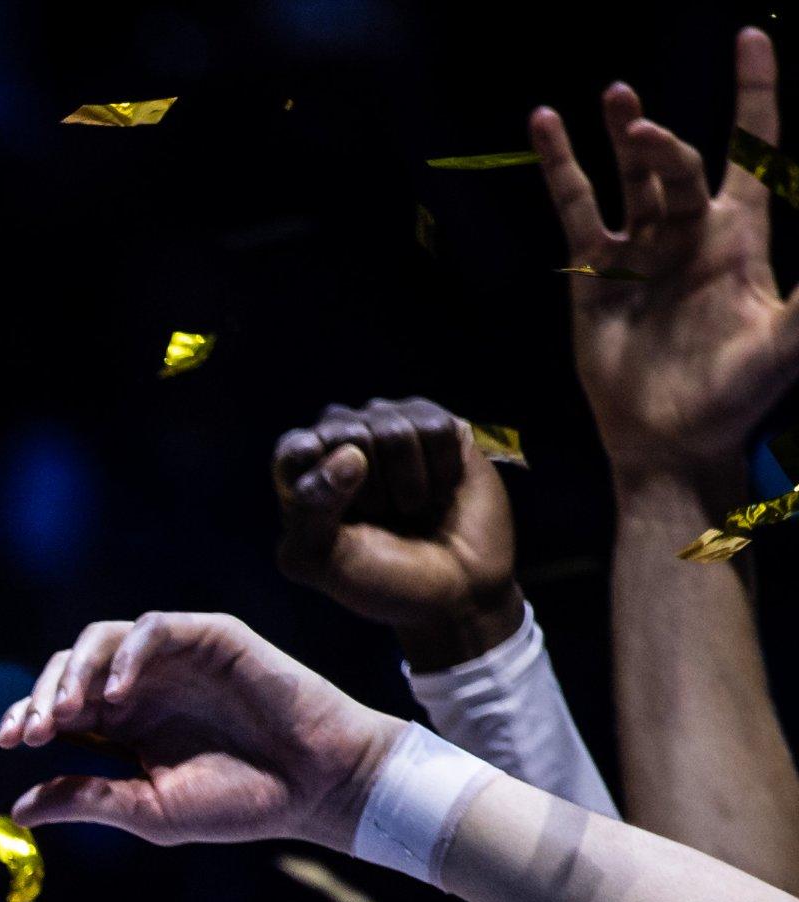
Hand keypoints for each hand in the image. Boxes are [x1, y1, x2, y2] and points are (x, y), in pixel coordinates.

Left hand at [0, 612, 404, 852]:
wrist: (316, 787)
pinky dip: (127, 655)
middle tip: (32, 731)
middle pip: (68, 669)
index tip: (7, 742)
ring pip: (101, 640)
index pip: (57, 708)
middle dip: (41, 695)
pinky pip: (155, 630)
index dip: (25, 716)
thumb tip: (17, 810)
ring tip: (65, 713)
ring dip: (74, 672)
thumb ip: (87, 800)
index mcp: (123, 725)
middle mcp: (143, 686)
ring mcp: (175, 660)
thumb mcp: (148, 810)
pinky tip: (114, 697)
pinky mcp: (211, 638)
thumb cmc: (240, 802)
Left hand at [270, 399, 523, 669]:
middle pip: (347, 432)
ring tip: (412, 507)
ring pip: (395, 428)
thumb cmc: (380, 579)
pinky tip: (440, 490)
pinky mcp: (438, 427)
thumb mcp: (325, 561)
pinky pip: (437, 427)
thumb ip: (311, 509)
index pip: (295, 448)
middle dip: (370, 486)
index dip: (322, 482)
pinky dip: (442, 468)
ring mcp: (390, 429)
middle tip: (383, 516)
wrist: (456, 591)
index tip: (341, 518)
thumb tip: (350, 454)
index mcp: (300, 472)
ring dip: (410, 482)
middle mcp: (341, 441)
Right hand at [539, 30, 798, 495]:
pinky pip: (577, 208)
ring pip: (631, 174)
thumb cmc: (735, 396)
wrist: (669, 441)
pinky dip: (562, 166)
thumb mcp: (785, 342)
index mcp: (741, 237)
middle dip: (662, 138)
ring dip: (623, 133)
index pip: (754, 149)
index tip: (752, 39)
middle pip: (679, 162)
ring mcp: (640, 248)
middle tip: (641, 124)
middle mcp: (690, 231)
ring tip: (618, 95)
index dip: (755, 93)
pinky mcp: (595, 273)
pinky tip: (547, 124)